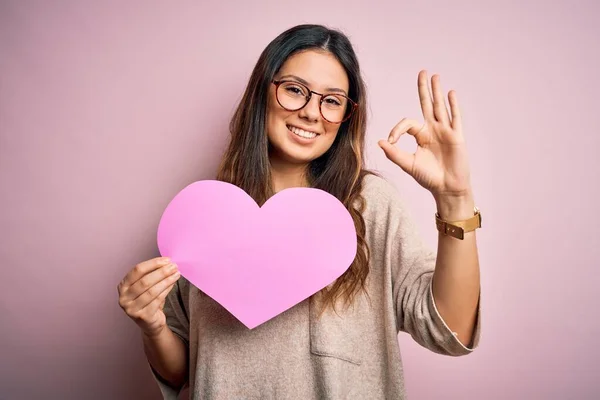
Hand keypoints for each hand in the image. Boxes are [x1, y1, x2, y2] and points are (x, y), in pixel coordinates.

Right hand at [118, 257, 179, 336]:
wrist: (150, 323)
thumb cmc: (148, 301)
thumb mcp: (145, 287)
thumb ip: (152, 274)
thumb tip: (167, 262)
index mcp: (123, 286)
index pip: (137, 270)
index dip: (153, 263)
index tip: (167, 260)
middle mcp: (124, 298)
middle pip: (145, 281)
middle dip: (162, 272)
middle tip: (174, 266)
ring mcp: (131, 309)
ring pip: (152, 291)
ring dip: (166, 280)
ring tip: (176, 274)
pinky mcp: (142, 316)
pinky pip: (157, 300)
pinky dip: (167, 290)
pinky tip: (173, 284)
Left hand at [378, 70, 471, 199]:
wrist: (446, 188)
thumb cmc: (429, 177)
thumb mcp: (408, 164)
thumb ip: (394, 153)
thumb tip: (380, 142)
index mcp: (421, 135)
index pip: (407, 123)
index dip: (397, 129)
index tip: (391, 141)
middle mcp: (433, 130)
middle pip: (427, 105)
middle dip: (424, 89)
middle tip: (422, 72)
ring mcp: (445, 131)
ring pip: (440, 107)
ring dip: (437, 92)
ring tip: (434, 76)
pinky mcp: (456, 136)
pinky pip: (455, 118)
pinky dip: (453, 105)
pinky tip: (450, 93)